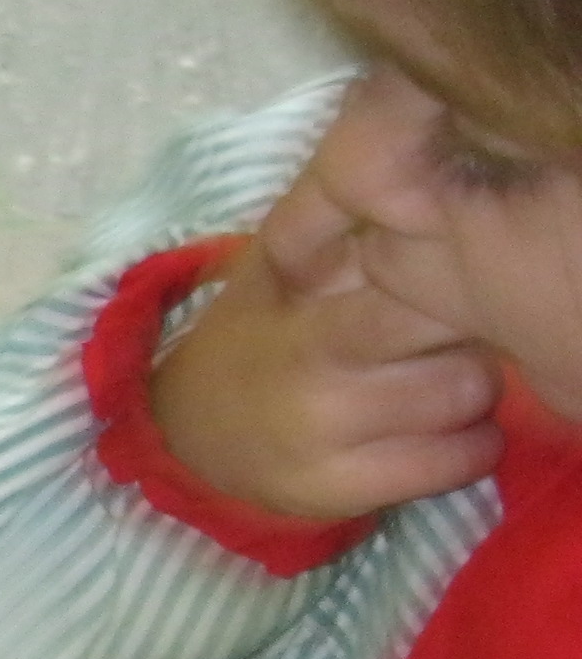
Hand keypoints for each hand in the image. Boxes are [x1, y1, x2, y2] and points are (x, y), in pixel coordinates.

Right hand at [151, 181, 503, 522]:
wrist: (184, 437)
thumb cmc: (250, 337)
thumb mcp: (274, 270)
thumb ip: (334, 227)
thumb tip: (409, 167)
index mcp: (310, 324)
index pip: (414, 288)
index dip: (443, 275)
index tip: (437, 273)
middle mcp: (321, 385)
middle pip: (461, 345)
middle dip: (465, 332)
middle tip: (443, 331)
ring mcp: (337, 444)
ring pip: (472, 399)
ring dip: (473, 387)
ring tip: (437, 378)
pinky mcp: (352, 492)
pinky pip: (463, 462)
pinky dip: (469, 444)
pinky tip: (438, 429)